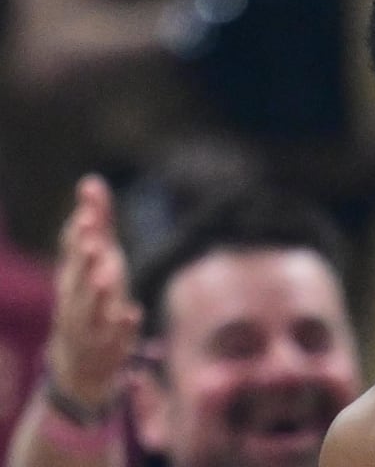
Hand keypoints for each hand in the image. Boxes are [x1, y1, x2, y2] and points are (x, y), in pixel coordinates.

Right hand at [48, 175, 141, 407]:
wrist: (79, 360)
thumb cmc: (91, 296)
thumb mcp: (96, 259)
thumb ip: (97, 222)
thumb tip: (92, 181)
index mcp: (74, 275)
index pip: (74, 252)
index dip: (79, 235)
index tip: (86, 216)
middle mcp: (77, 298)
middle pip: (78, 279)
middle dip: (84, 261)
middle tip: (92, 243)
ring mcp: (90, 324)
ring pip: (91, 309)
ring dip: (97, 293)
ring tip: (104, 277)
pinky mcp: (108, 345)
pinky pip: (115, 336)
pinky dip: (123, 325)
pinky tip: (133, 313)